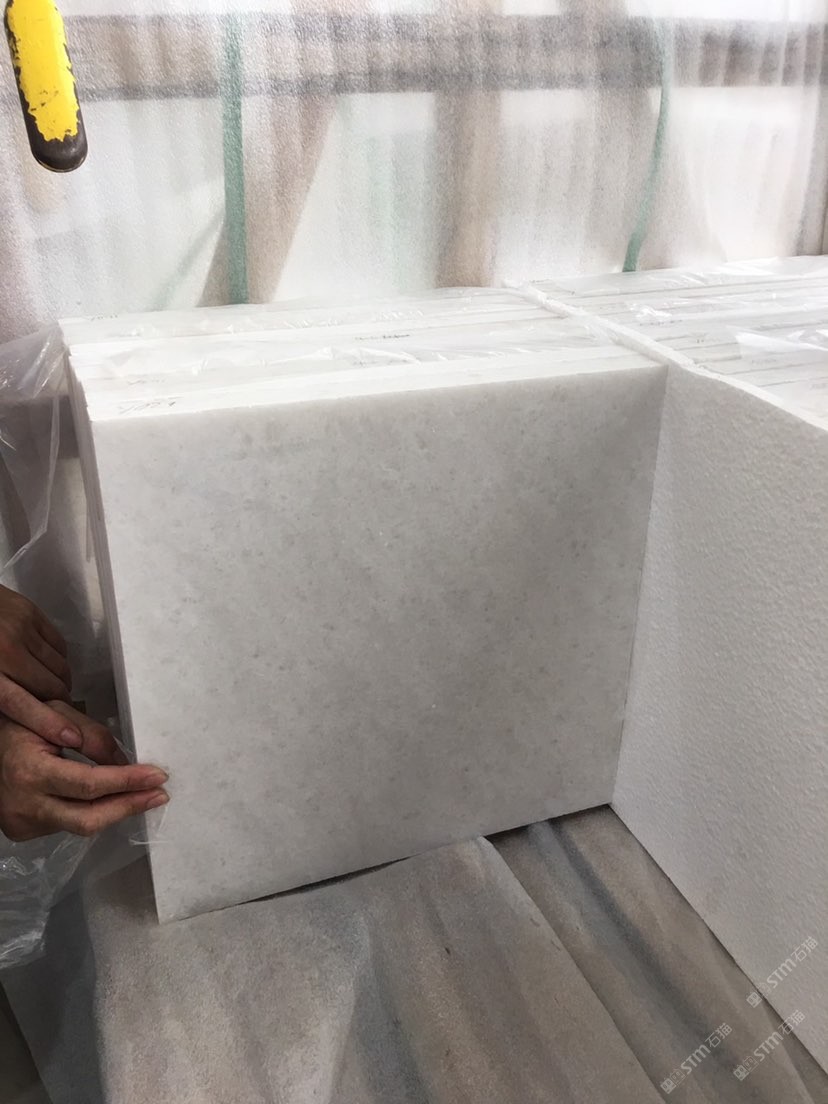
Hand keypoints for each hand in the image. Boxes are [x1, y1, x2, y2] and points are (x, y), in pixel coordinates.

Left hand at [0, 584, 82, 749]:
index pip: (23, 705)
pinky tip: (47, 660)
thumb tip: (16, 714)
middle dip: (58, 701)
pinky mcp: (31, 613)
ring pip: (60, 667)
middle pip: (50, 687)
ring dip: (61, 680)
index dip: (48, 723)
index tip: (70, 737)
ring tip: (51, 683)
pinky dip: (59, 657)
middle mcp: (5, 652)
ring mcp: (21, 630)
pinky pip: (60, 644)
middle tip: (57, 706)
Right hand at [0, 702, 168, 841]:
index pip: (88, 784)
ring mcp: (22, 823)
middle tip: (159, 794)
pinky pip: (67, 824)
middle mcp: (25, 805)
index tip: (157, 776)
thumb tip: (126, 764)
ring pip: (81, 826)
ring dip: (114, 810)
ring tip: (142, 796)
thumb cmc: (22, 724)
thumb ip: (93, 736)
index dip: (126, 782)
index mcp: (30, 771)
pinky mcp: (23, 831)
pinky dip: (91, 811)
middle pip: (89, 818)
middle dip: (129, 806)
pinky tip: (106, 798)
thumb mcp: (57, 713)